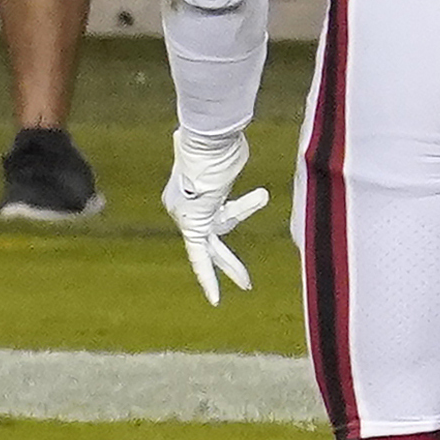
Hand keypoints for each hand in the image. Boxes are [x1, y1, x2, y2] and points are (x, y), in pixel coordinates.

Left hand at [161, 129, 269, 306]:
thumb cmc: (213, 145)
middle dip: (219, 260)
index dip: (237, 210)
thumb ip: (222, 155)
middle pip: (206, 235)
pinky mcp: (193, 228)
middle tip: (235, 279)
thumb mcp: (220, 152)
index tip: (257, 200)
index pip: (213, 208)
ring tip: (244, 283)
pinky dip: (207, 277)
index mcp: (185, 190)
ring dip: (231, 266)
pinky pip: (201, 256)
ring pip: (216, 247)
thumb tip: (220, 140)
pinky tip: (214, 299)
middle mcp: (182, 207)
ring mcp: (186, 218)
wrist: (204, 150)